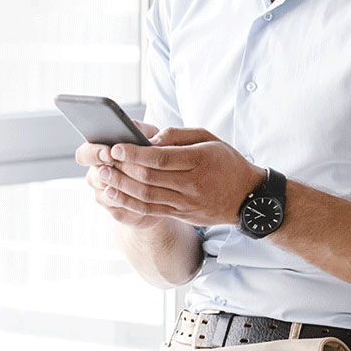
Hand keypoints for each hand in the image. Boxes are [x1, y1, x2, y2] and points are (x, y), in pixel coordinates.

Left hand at [88, 127, 265, 228]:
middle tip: (102, 160)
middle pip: (150, 178)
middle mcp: (193, 185)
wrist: (248, 199)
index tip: (116, 147)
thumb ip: (179, 135)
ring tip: (103, 177)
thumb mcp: (210, 139)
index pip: (162, 159)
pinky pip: (151, 210)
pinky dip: (129, 203)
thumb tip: (149, 140)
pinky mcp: (182, 215)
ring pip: (147, 197)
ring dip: (121, 187)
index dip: (135, 153)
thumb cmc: (226, 162)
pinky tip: (114, 194)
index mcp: (200, 161)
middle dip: (122, 169)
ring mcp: (186, 203)